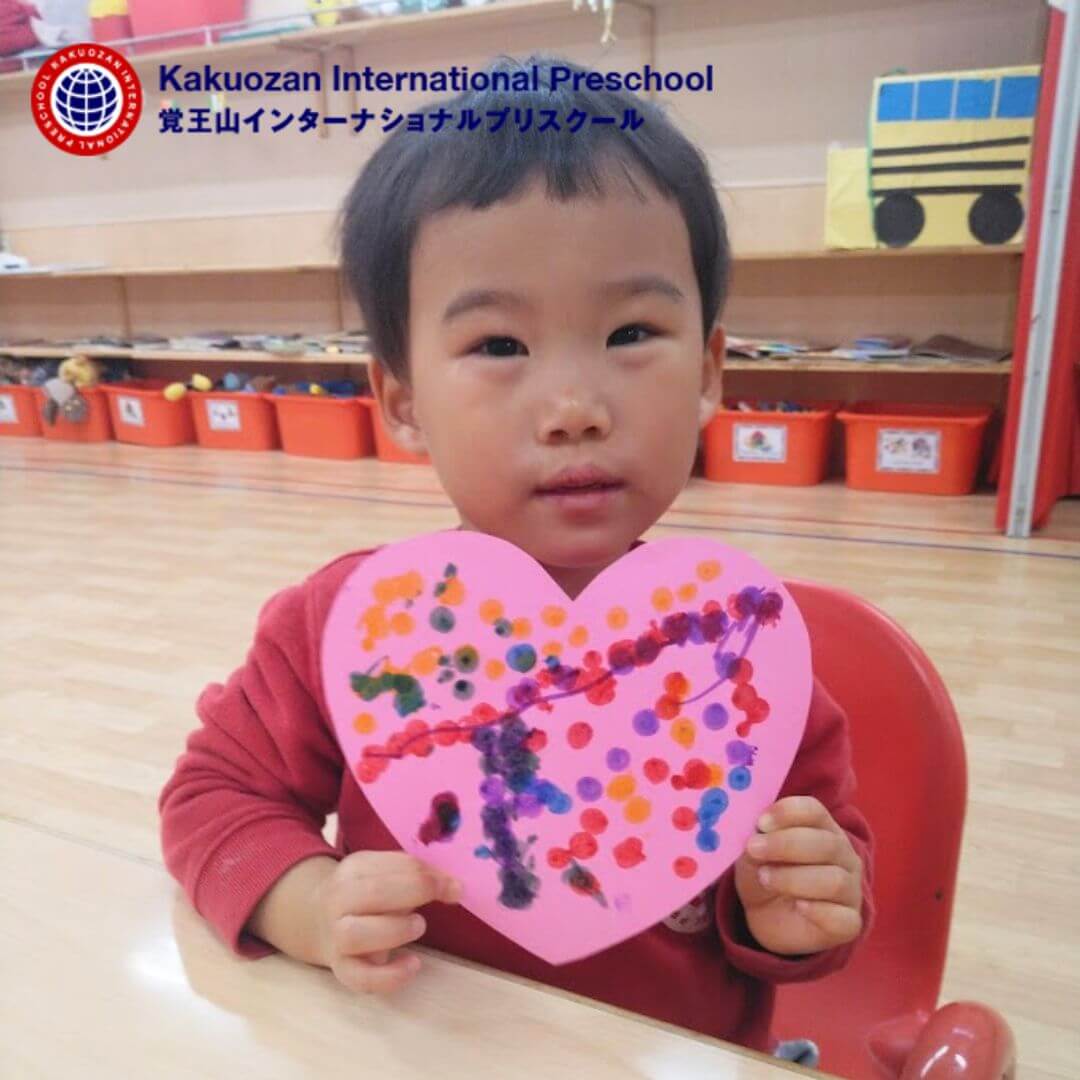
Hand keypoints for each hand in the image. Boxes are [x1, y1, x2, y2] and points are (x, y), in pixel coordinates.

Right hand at [312, 851, 461, 993]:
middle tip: (441, 898)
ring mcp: (337, 938)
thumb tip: (454, 887)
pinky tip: (413, 965)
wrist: (316, 919)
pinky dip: (389, 976)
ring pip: (356, 935)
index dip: (426, 875)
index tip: (454, 886)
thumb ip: (416, 874)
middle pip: (371, 894)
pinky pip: (359, 979)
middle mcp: (339, 902)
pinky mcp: (341, 970)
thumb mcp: (383, 872)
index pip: (390, 866)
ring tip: (419, 926)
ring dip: (395, 930)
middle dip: (413, 892)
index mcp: (354, 870)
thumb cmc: (365, 893)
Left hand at [734, 796, 862, 956]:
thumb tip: (757, 831)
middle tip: (754, 849)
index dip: (788, 813)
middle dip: (786, 845)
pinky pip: (843, 918)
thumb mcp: (754, 854)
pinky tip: (798, 906)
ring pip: (834, 880)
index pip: (815, 811)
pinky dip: (819, 911)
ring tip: (766, 879)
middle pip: (827, 843)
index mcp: (822, 828)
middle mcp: (843, 856)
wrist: (767, 916)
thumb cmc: (766, 873)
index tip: (760, 823)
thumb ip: (757, 839)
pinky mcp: (849, 923)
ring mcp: (850, 890)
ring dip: (794, 878)